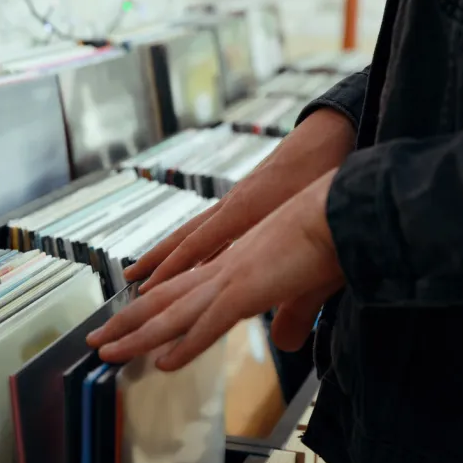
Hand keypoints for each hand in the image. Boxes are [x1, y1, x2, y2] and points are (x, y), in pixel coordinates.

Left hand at [86, 169, 343, 370]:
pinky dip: (184, 346)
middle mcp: (220, 270)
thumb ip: (292, 316)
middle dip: (125, 323)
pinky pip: (207, 324)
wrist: (344, 209)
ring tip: (105, 352)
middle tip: (96, 340)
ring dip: (135, 336)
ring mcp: (229, 279)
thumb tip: (286, 342)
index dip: (151, 308)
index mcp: (231, 265)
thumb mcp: (306, 289)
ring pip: (169, 313)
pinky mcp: (246, 289)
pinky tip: (163, 363)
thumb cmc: (330, 241)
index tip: (129, 320)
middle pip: (160, 301)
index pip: (179, 290)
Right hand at [124, 108, 355, 293]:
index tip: (146, 290)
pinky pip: (212, 227)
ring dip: (170, 254)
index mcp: (243, 211)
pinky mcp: (247, 199)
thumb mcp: (312, 222)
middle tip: (129, 278)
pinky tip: (195, 259)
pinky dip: (197, 246)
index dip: (170, 270)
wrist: (332, 132)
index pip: (195, 246)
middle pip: (183, 237)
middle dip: (155, 261)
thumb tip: (285, 330)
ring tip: (147, 271)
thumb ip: (295, 272)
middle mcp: (232, 206)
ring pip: (194, 232)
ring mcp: (237, 201)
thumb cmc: (325, 173)